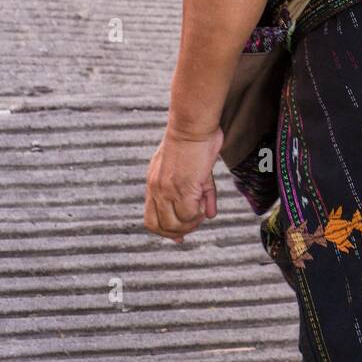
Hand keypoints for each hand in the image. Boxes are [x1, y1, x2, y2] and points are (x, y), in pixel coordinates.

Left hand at [144, 124, 222, 241]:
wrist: (193, 125)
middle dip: (178, 232)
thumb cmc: (194, 140)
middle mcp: (156, 189)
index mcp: (154, 183)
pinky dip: (199, 215)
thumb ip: (200, 193)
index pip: (151, 218)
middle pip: (160, 226)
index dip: (166, 231)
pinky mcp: (183, 188)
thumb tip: (210, 215)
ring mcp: (167, 190)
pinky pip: (189, 215)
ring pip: (174, 225)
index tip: (179, 236)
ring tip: (200, 214)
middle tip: (194, 224)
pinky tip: (205, 206)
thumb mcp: (191, 168)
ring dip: (190, 225)